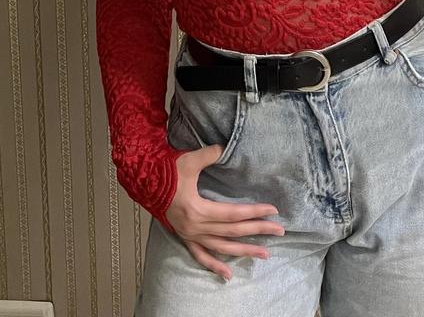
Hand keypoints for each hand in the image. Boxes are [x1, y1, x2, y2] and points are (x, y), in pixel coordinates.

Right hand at [165, 145, 284, 280]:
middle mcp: (196, 227)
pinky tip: (228, 274)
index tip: (273, 210)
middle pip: (232, 231)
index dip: (255, 212)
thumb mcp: (188, 161)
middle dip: (258, 231)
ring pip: (221, 247)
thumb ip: (208, 155)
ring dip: (243, 251)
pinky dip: (214, 266)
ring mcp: (190, 235)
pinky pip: (200, 256)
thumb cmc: (166, 171)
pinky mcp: (184, 237)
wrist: (143, 181)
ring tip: (264, 254)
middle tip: (279, 230)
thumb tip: (223, 147)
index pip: (234, 214)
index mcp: (198, 209)